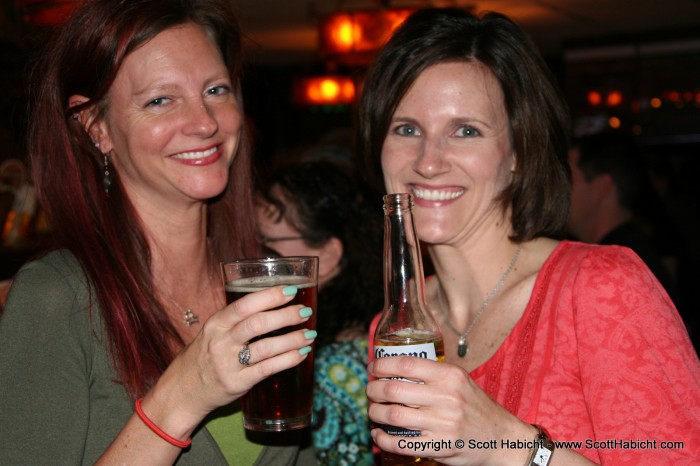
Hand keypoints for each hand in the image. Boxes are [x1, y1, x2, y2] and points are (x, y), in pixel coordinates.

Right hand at [146, 284, 315, 432]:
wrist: (182, 391)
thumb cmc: (204, 356)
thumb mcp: (214, 332)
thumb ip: (238, 319)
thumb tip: (275, 302)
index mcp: (216, 324)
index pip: (244, 305)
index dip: (269, 296)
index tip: (291, 290)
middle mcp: (221, 342)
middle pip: (258, 324)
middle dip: (286, 316)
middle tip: (306, 311)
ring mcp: (229, 364)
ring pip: (266, 348)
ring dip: (292, 339)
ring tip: (310, 334)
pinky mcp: (238, 383)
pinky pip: (267, 369)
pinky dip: (288, 360)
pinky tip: (301, 353)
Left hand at [367, 356, 532, 465]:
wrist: (502, 438)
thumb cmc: (476, 406)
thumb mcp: (460, 381)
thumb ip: (432, 374)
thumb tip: (394, 368)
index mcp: (450, 376)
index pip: (406, 364)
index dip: (382, 364)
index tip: (373, 367)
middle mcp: (446, 398)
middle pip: (393, 390)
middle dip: (373, 390)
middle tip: (370, 391)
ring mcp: (443, 424)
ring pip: (393, 415)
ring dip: (375, 413)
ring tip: (373, 411)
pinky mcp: (440, 447)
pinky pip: (401, 443)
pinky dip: (383, 439)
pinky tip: (378, 434)